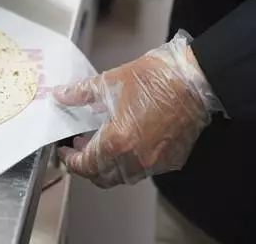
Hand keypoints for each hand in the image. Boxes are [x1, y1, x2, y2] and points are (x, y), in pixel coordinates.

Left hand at [55, 32, 220, 187]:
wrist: (194, 80)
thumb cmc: (155, 79)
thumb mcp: (110, 81)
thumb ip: (81, 93)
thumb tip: (60, 95)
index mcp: (117, 142)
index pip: (85, 166)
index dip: (70, 160)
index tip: (65, 151)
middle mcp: (136, 160)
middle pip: (102, 177)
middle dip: (88, 165)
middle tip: (81, 146)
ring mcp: (155, 163)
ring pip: (124, 176)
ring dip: (109, 165)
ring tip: (104, 141)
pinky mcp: (172, 161)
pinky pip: (145, 169)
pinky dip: (131, 161)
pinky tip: (130, 141)